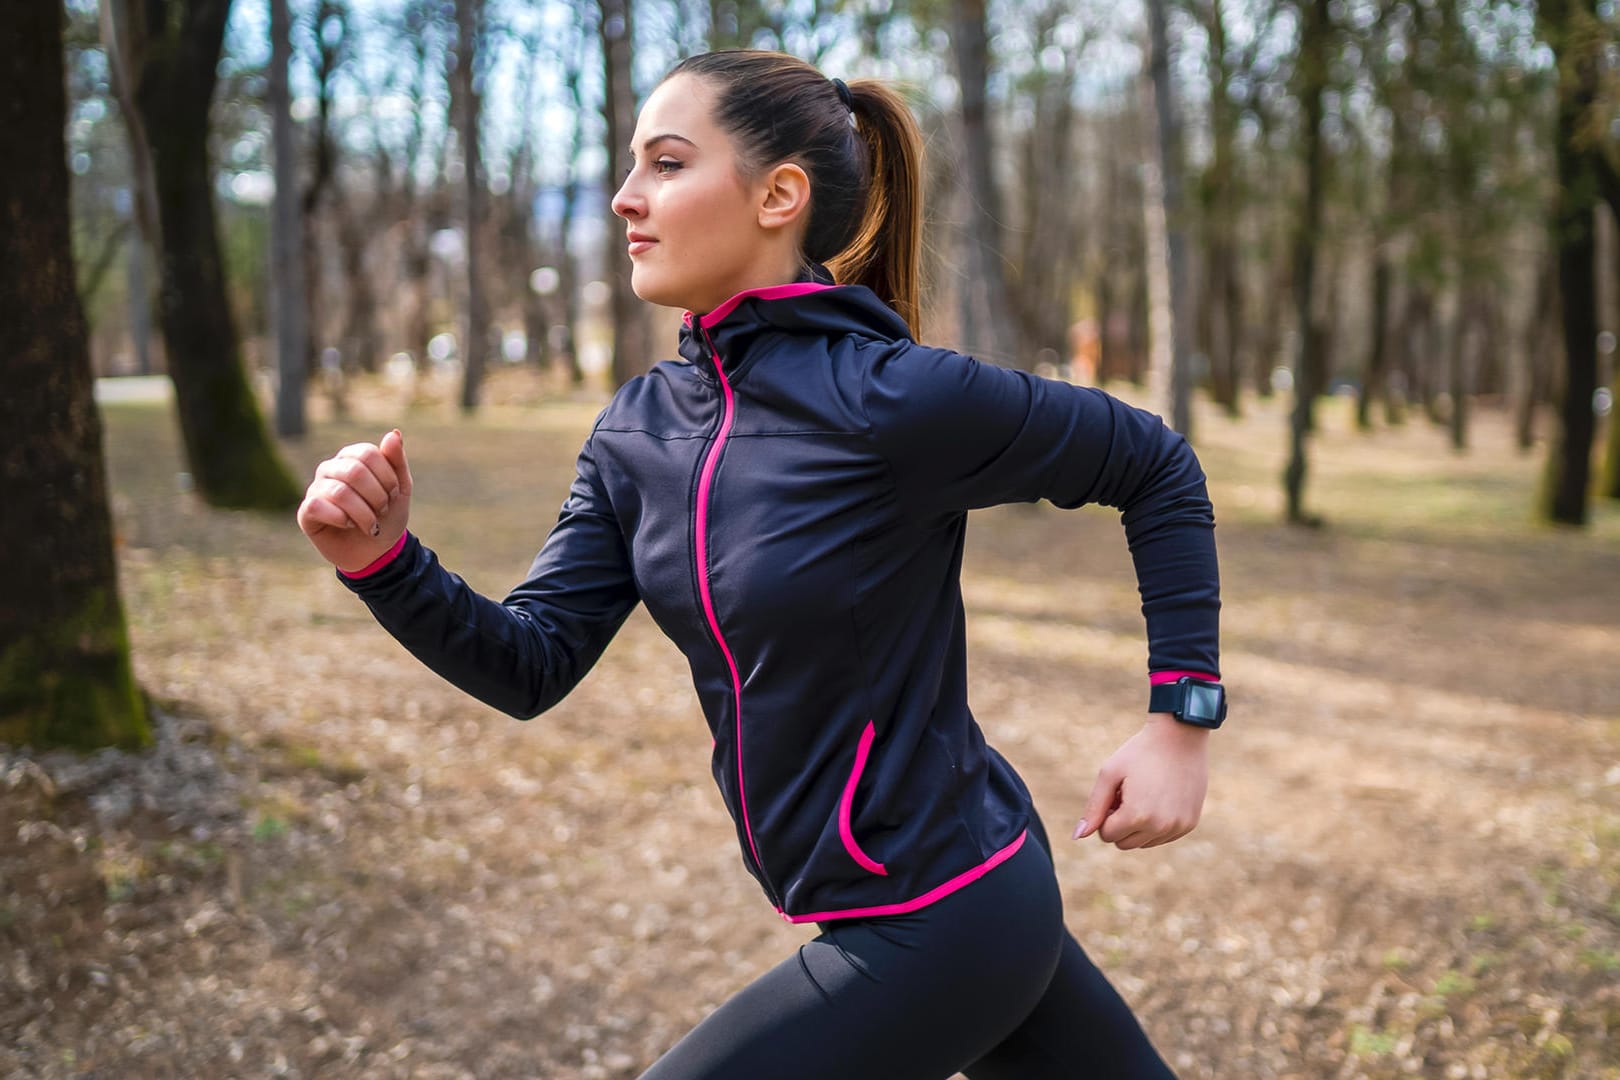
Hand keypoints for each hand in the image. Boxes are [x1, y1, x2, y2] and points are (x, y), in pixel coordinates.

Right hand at [296, 429, 413, 572]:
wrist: (377, 552)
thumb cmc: (387, 516)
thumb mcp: (400, 489)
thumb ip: (396, 461)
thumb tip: (393, 433)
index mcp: (352, 457)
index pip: (368, 453)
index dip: (386, 476)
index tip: (394, 494)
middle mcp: (330, 469)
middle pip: (354, 471)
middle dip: (377, 496)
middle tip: (383, 510)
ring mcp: (316, 489)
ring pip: (339, 492)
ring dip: (364, 513)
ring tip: (370, 525)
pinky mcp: (306, 512)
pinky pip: (317, 506)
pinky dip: (341, 519)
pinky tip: (348, 525)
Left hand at [1073, 715, 1208, 849]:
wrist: (1180, 736)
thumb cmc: (1140, 752)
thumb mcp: (1110, 774)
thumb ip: (1094, 807)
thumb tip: (1078, 836)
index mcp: (1136, 815)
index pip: (1107, 835)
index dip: (1105, 814)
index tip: (1114, 793)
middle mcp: (1159, 826)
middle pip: (1125, 843)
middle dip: (1120, 823)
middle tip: (1127, 794)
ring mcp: (1178, 827)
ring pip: (1144, 843)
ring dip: (1138, 826)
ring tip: (1143, 795)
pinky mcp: (1190, 823)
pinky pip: (1163, 837)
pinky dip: (1156, 824)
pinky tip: (1160, 798)